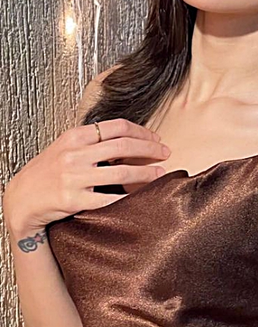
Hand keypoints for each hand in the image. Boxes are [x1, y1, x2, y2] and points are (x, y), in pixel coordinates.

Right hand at [3, 119, 170, 234]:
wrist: (22, 199)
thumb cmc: (48, 172)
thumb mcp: (66, 147)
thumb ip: (93, 141)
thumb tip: (129, 138)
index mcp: (75, 136)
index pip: (117, 127)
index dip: (142, 131)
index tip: (156, 138)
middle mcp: (75, 154)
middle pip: (124, 146)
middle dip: (150, 149)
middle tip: (166, 153)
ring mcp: (74, 177)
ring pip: (121, 170)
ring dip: (147, 172)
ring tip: (160, 174)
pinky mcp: (74, 199)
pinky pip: (109, 197)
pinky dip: (129, 196)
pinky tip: (142, 195)